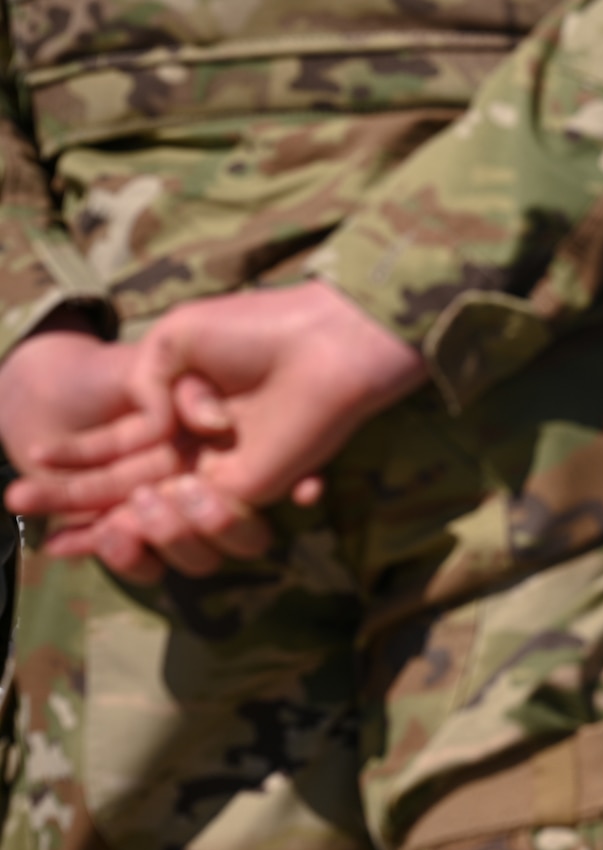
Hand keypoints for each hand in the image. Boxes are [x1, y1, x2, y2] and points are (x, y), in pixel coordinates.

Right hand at [10, 281, 428, 577]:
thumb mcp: (177, 341)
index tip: (18, 491)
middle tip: (13, 500)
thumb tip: (152, 430)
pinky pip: (204, 517)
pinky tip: (133, 517)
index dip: (66, 473)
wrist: (326, 338)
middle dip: (68, 499)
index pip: (110, 455)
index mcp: (172, 414)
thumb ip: (145, 385)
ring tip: (99, 498)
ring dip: (120, 511)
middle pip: (122, 489)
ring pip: (158, 511)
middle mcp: (194, 448)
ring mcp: (223, 469)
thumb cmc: (258, 328)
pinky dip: (167, 521)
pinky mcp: (256, 485)